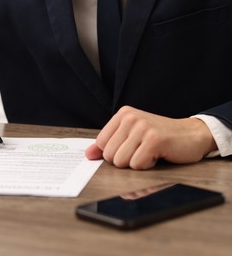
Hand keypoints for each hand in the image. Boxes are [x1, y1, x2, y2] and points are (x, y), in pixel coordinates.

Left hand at [85, 106, 216, 169]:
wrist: (191, 134)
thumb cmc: (159, 137)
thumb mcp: (130, 136)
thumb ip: (108, 144)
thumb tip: (88, 154)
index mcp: (123, 114)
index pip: (101, 144)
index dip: (114, 153)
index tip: (131, 147)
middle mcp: (131, 118)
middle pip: (110, 155)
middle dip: (125, 160)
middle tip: (142, 150)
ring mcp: (143, 127)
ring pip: (122, 161)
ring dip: (136, 163)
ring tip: (149, 152)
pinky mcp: (154, 140)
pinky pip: (137, 165)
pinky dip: (147, 165)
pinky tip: (157, 155)